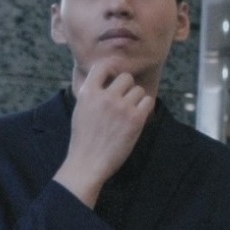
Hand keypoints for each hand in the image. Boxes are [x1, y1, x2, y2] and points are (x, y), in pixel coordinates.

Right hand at [54, 65, 153, 205]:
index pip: (103, 66)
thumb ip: (92, 93)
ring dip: (136, 99)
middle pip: (126, 77)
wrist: (88, 163)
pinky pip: (148, 101)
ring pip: (139, 90)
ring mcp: (121, 107)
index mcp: (88, 92)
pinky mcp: (135, 119)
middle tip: (123, 100)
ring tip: (129, 112)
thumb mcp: (80, 109)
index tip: (113, 79)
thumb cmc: (83, 139)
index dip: (111, 70)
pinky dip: (146, 107)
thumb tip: (107, 79)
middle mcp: (105, 96)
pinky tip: (138, 115)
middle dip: (126, 87)